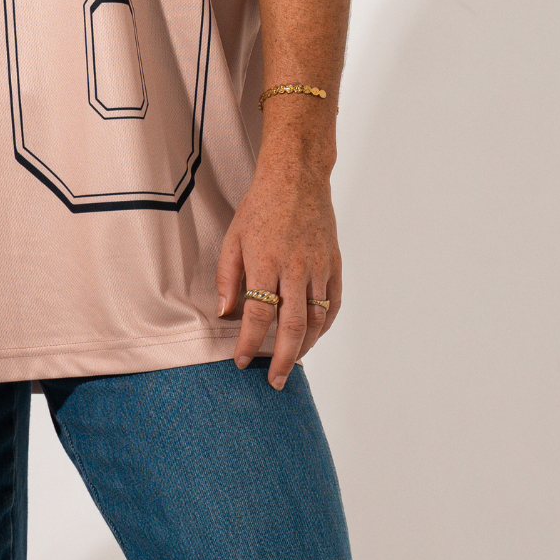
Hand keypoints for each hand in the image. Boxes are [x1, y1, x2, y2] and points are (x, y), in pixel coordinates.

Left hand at [216, 142, 342, 388]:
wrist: (297, 178)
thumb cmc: (260, 207)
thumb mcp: (233, 238)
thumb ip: (228, 277)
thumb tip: (225, 313)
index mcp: (265, 262)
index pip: (257, 315)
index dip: (249, 343)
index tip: (241, 361)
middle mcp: (295, 268)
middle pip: (291, 326)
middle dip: (282, 359)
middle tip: (275, 381)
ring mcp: (319, 267)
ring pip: (315, 319)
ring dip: (304, 347)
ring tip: (292, 363)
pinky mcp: (335, 263)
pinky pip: (333, 303)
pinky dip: (325, 325)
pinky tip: (313, 337)